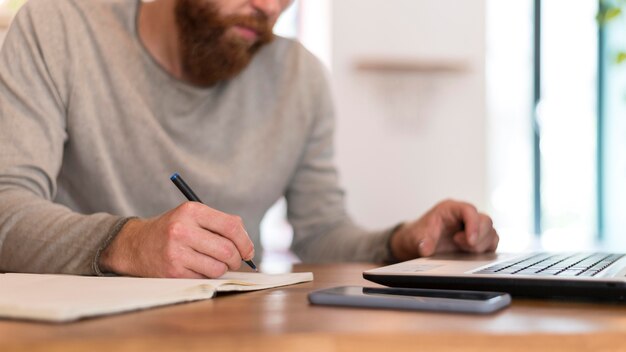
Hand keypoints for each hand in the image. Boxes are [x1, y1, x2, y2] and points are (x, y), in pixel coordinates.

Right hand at [99, 202, 254, 277]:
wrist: (136, 244)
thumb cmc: (173, 229)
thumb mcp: (192, 216)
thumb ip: (221, 224)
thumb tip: (247, 245)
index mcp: (191, 210)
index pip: (231, 226)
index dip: (246, 241)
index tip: (248, 250)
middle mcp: (183, 229)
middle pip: (227, 250)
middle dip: (237, 259)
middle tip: (235, 260)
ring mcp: (176, 252)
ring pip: (218, 267)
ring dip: (222, 269)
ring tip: (213, 262)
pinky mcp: (172, 271)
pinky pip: (204, 277)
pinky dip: (206, 274)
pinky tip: (196, 267)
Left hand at [389, 199, 498, 260]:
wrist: (418, 243)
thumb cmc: (419, 234)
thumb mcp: (416, 237)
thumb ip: (422, 242)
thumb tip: (425, 249)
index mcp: (450, 209)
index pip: (469, 210)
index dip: (473, 225)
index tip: (469, 241)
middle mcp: (464, 216)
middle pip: (485, 220)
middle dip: (477, 237)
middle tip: (461, 245)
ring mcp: (472, 227)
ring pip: (490, 232)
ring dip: (481, 244)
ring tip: (463, 250)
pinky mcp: (477, 238)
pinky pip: (491, 242)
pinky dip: (485, 249)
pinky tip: (471, 254)